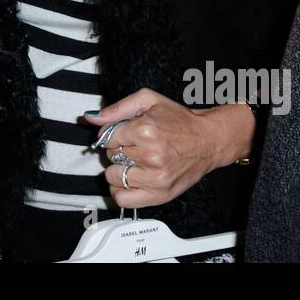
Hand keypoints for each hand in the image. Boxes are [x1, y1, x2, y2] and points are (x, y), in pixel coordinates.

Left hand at [83, 89, 253, 208]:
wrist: (209, 140)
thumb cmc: (179, 119)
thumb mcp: (148, 100)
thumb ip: (116, 109)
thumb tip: (91, 119)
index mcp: (144, 130)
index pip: (107, 137)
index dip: (114, 134)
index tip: (126, 133)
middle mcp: (149, 155)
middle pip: (110, 156)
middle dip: (118, 150)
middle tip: (135, 146)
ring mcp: (155, 178)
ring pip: (113, 177)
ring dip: (119, 169)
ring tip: (134, 162)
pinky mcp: (160, 194)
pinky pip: (123, 199)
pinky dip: (121, 190)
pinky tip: (130, 179)